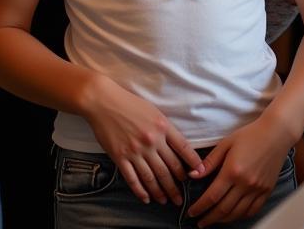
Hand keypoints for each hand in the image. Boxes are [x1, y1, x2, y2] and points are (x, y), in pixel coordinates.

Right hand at [84, 73, 204, 205]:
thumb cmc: (129, 103)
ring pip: (152, 177)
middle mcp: (151, 141)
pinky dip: (140, 191)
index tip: (199, 173)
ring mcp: (135, 150)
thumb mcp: (154, 111)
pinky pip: (133, 179)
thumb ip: (165, 129)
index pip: (183, 148)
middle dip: (177, 185)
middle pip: (169, 168)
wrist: (104, 102)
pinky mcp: (120, 157)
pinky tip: (146, 198)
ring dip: (161, 192)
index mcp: (162, 126)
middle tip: (181, 197)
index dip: (193, 162)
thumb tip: (176, 147)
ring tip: (166, 200)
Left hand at [187, 115, 292, 226]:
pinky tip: (233, 215)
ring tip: (214, 220)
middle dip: (209, 218)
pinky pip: (252, 210)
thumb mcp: (226, 143)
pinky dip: (241, 216)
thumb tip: (193, 175)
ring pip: (237, 213)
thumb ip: (210, 162)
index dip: (200, 207)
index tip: (191, 212)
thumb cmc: (251, 134)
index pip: (212, 197)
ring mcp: (257, 189)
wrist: (277, 133)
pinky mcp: (267, 191)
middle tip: (200, 222)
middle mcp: (245, 183)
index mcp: (232, 171)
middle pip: (223, 209)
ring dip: (223, 220)